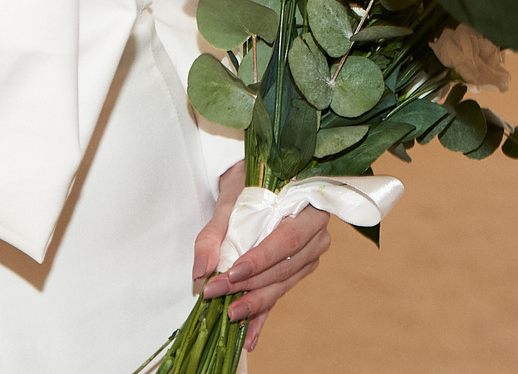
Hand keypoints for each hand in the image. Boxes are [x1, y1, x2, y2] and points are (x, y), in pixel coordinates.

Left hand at [193, 163, 330, 351]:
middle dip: (250, 284)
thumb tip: (201, 271)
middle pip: (285, 266)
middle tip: (216, 293)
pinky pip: (278, 295)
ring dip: (254, 302)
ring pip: (282, 284)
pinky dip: (261, 317)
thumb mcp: (229, 200)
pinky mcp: (296, 272)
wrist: (260, 180)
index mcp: (309, 208)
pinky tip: (249, 337)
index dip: (261, 259)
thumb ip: (214, 234)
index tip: (232, 272)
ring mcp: (309, 256)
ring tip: (229, 315)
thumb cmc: (249, 184)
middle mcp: (316, 234)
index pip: (288, 239)